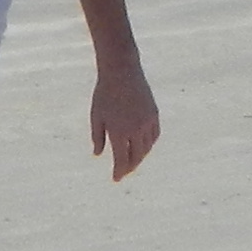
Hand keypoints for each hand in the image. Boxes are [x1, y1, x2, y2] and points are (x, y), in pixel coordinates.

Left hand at [85, 56, 161, 180]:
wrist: (122, 71)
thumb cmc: (104, 94)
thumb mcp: (96, 116)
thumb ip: (98, 137)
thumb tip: (98, 155)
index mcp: (119, 132)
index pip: (121, 160)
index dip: (119, 172)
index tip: (116, 179)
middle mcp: (135, 130)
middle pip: (136, 157)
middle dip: (129, 167)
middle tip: (123, 172)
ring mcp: (147, 122)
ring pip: (146, 148)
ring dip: (140, 156)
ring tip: (133, 160)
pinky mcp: (154, 114)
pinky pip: (154, 136)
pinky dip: (148, 144)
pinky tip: (143, 146)